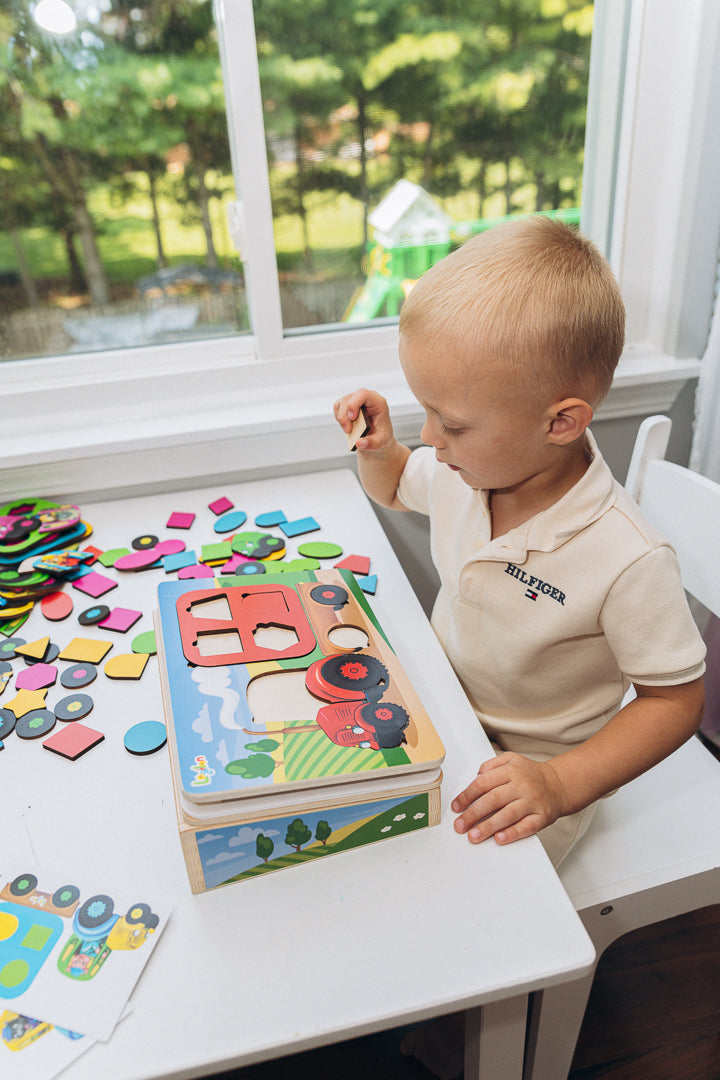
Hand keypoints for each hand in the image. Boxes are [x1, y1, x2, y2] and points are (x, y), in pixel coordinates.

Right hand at [333, 388, 394, 452]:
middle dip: (344, 415)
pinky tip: (345, 425)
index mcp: (378, 403)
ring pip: (342, 402)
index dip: (354, 404)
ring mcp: (357, 400)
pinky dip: (338, 416)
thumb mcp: (380, 443)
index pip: (363, 394)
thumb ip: (371, 443)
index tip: (352, 418)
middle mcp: (367, 399)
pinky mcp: (349, 405)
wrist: (377, 438)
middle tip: (348, 430)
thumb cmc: (381, 436)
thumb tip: (359, 443)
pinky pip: (338, 406)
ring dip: (341, 417)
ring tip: (348, 430)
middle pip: (349, 399)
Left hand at [451, 752, 568, 846]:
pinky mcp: (542, 816)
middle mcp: (521, 785)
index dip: (467, 796)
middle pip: (493, 799)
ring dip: (488, 826)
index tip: (456, 807)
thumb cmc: (530, 775)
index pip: (483, 783)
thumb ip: (490, 765)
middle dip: (473, 814)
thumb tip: (475, 778)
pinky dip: (512, 833)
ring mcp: (532, 801)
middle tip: (460, 825)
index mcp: (511, 771)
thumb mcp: (511, 760)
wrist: (558, 784)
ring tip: (474, 835)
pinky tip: (499, 838)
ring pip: (508, 814)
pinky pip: (526, 826)